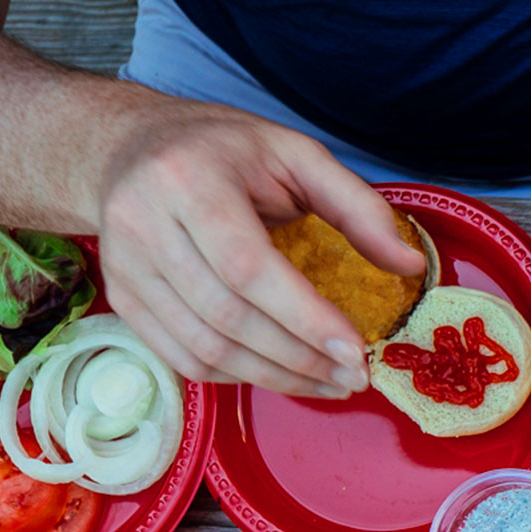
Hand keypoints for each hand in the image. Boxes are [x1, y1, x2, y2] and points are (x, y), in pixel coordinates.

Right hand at [95, 102, 417, 396]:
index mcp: (189, 180)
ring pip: (203, 348)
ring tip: (327, 384)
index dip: (304, 318)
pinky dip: (235, 375)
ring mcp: (125, 266)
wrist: (125, 147)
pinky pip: (181, 358)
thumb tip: (409, 266)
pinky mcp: (121, 297)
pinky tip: (278, 374)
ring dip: (273, 378)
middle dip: (298, 359)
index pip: (248, 268)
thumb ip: (357, 205)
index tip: (356, 352)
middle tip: (353, 378)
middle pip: (227, 317)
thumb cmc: (221, 149)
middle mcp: (144, 224)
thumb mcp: (295, 154)